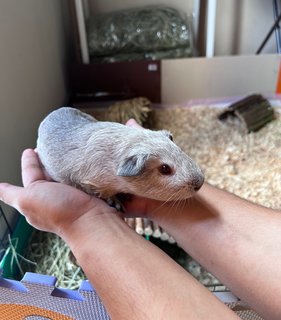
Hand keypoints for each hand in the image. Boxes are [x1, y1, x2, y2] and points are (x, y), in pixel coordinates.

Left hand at [0, 149, 116, 235]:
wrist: (90, 219)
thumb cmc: (59, 211)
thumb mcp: (27, 200)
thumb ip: (10, 194)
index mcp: (35, 199)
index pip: (29, 175)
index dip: (28, 162)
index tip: (30, 150)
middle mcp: (51, 197)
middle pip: (46, 173)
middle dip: (45, 160)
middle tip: (49, 146)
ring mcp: (68, 194)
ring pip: (61, 174)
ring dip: (61, 163)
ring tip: (62, 150)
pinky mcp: (83, 192)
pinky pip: (76, 177)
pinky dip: (75, 169)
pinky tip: (77, 161)